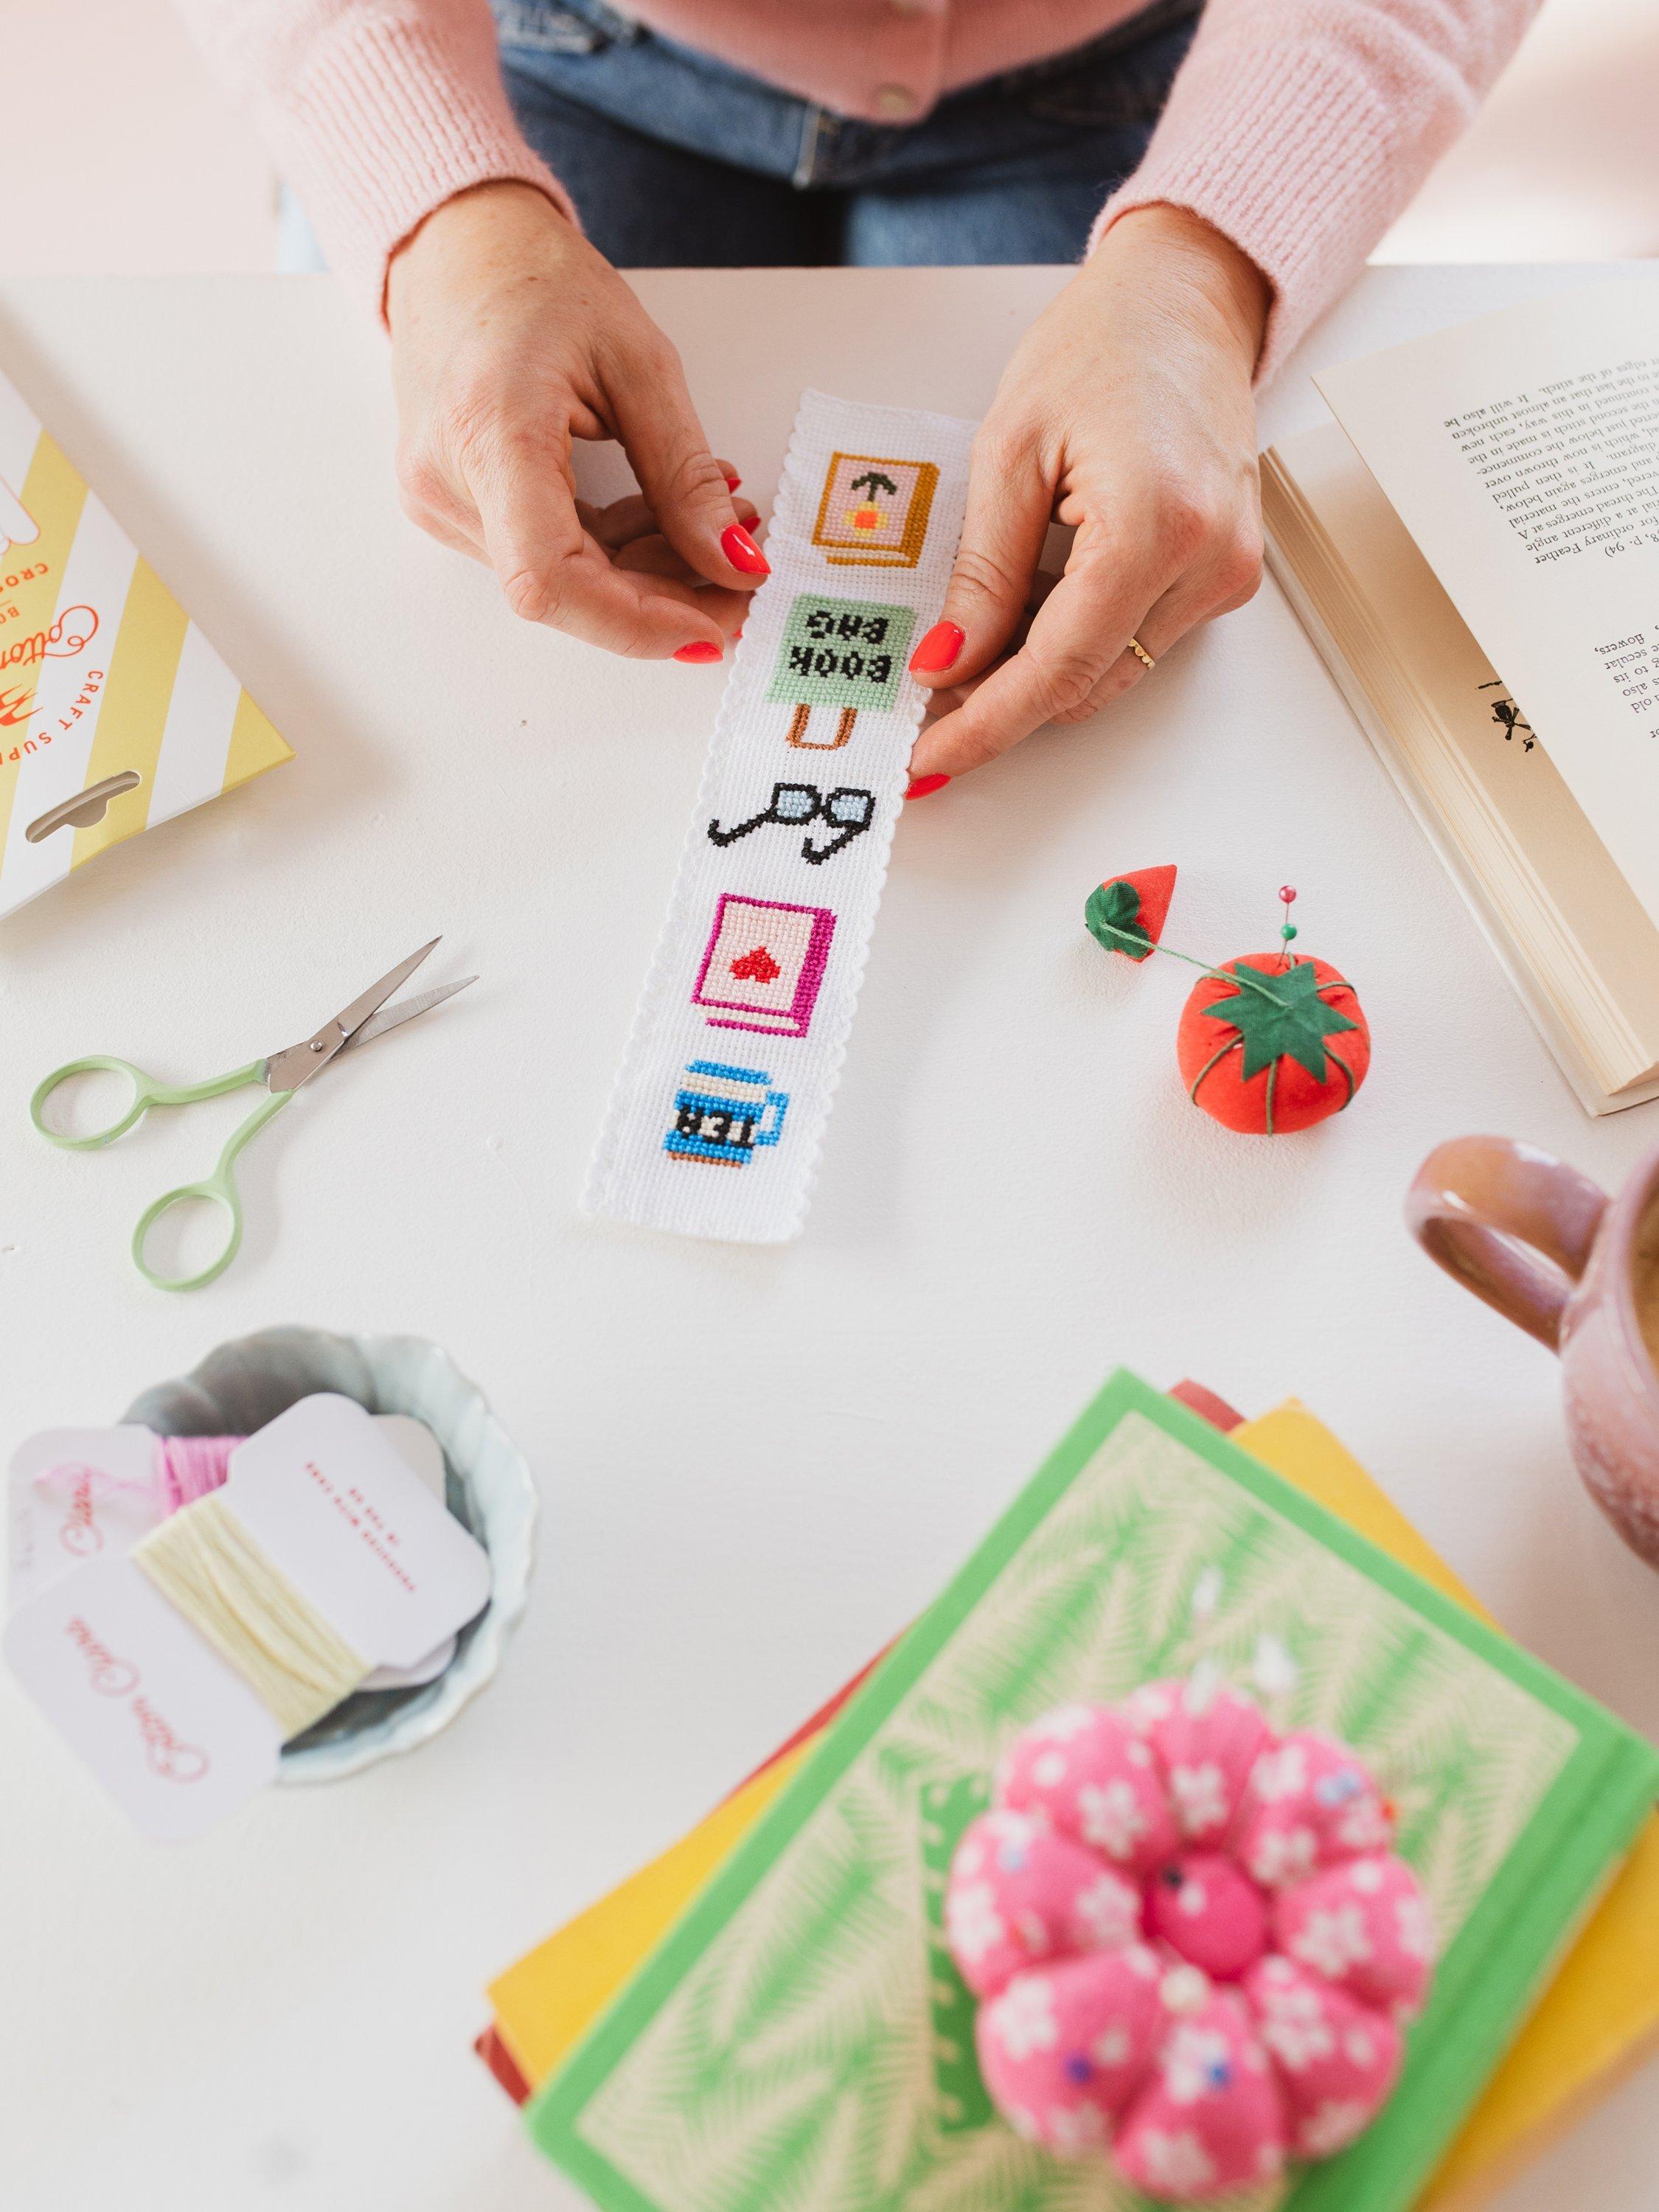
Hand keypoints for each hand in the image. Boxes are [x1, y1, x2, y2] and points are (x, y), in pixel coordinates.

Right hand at [386, 181, 767, 660]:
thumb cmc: (537, 283)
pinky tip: (663, 517)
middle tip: (743, 579)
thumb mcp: (640, 364)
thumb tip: (735, 564)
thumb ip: (685, 475)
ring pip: (563, 581)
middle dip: (665, 600)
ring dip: (648, 572)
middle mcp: (449, 482)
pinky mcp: (457, 507)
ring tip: (716, 523)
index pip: (550, 579)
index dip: (634, 624)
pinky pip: (546, 556)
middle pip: (566, 591)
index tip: (711, 626)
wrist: (457, 249)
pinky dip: (615, 550)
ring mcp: (444, 502)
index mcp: (488, 431)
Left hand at [907, 205, 1270, 778]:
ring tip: (974, 639)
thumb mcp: (1010, 451)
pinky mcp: (1228, 575)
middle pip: (1086, 686)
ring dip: (1039, 671)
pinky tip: (1036, 603)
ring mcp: (1227, 574)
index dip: (986, 726)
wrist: (1187, 299)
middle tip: (926, 700)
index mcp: (1154, 525)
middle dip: (1002, 704)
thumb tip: (946, 664)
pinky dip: (1079, 639)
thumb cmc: (1104, 345)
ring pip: (1112, 674)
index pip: (1058, 669)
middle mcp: (1207, 562)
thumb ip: (984, 573)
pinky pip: (1138, 640)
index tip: (930, 758)